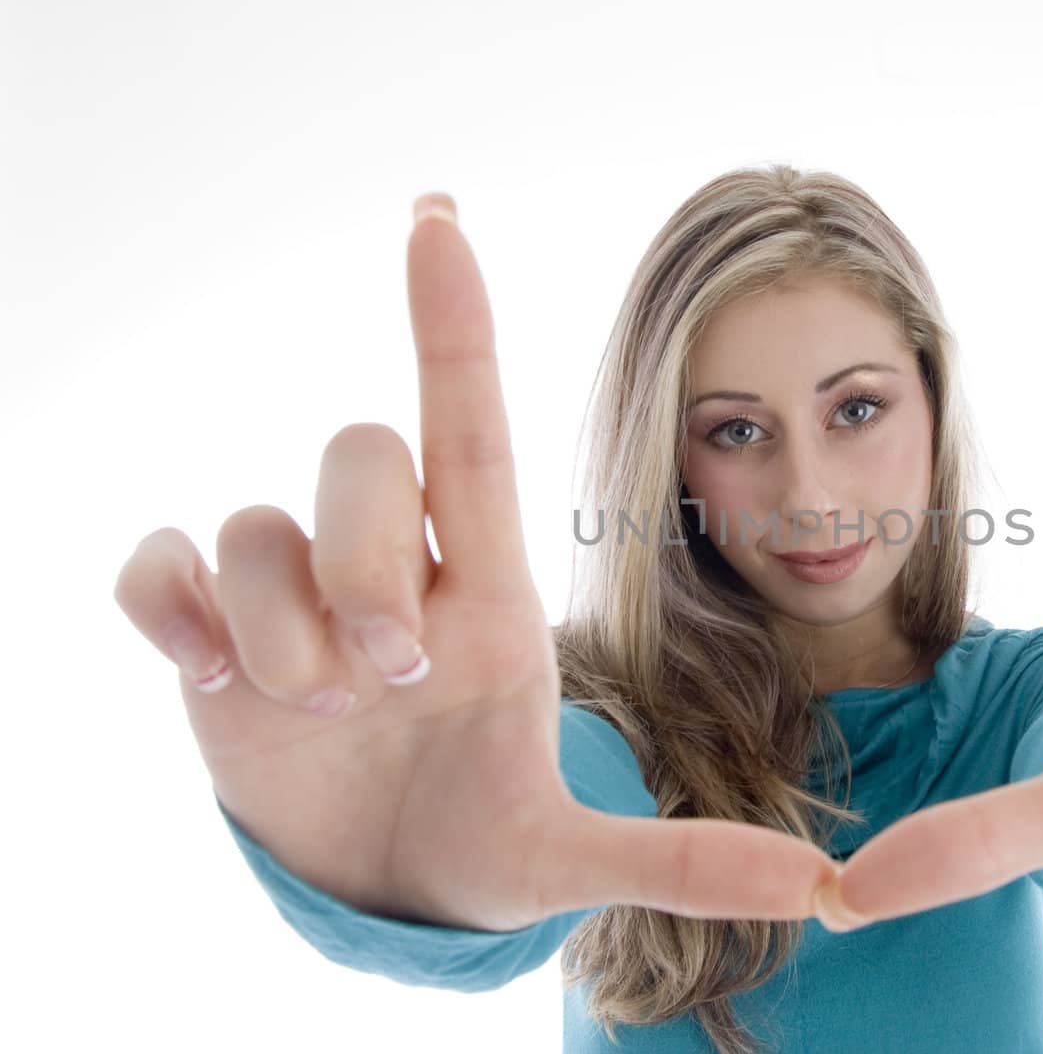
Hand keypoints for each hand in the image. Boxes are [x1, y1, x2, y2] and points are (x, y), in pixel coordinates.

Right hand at [114, 194, 838, 932]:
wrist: (382, 888)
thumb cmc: (481, 834)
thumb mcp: (570, 858)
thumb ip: (683, 862)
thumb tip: (820, 888)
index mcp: (486, 589)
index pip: (467, 422)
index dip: (452, 321)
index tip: (440, 216)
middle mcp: (390, 570)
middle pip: (358, 457)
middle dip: (367, 567)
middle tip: (395, 681)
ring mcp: (290, 597)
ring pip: (257, 526)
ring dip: (284, 636)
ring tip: (328, 714)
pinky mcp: (205, 633)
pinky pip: (161, 564)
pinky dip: (173, 611)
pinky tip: (211, 672)